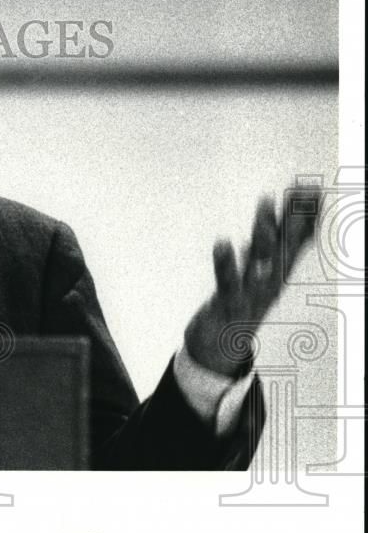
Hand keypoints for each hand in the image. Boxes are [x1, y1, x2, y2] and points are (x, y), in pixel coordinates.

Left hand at [184, 186, 321, 375]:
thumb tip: (303, 217)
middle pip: (285, 247)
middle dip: (292, 219)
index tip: (312, 187)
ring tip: (262, 213)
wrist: (221, 345)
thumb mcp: (267, 271)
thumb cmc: (245, 300)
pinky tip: (223, 243)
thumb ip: (280, 242)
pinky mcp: (229, 304)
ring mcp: (252, 293)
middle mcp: (271, 281)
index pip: (297, 239)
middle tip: (297, 191)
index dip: (305, 214)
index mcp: (280, 271)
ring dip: (262, 238)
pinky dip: (226, 263)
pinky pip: (228, 282)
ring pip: (260, 263)